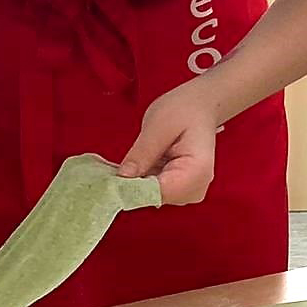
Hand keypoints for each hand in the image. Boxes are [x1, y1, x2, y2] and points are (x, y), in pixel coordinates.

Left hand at [116, 82, 218, 204]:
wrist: (199, 108)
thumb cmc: (183, 111)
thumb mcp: (158, 126)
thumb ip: (142, 153)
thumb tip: (123, 178)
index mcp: (197, 172)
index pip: (158, 193)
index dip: (130, 188)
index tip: (107, 179)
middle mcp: (195, 189)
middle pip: (154, 197)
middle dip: (131, 184)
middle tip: (113, 166)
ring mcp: (188, 192)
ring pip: (150, 196)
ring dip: (135, 181)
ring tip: (132, 158)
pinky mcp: (178, 191)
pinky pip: (153, 191)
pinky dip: (141, 179)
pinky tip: (138, 163)